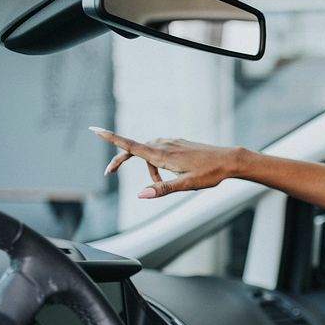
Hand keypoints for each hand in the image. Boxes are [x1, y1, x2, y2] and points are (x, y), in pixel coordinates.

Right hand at [90, 127, 241, 197]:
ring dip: (149, 170)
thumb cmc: (211, 173)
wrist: (230, 160)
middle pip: (134, 150)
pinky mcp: (178, 144)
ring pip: (149, 154)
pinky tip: (173, 174)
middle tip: (109, 172)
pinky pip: (160, 152)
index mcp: (163, 154)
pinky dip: (159, 165)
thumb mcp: (187, 185)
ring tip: (163, 185)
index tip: (94, 129)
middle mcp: (164, 144)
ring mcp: (171, 142)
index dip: (111, 138)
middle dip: (122, 161)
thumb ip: (163, 189)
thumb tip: (141, 195)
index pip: (131, 145)